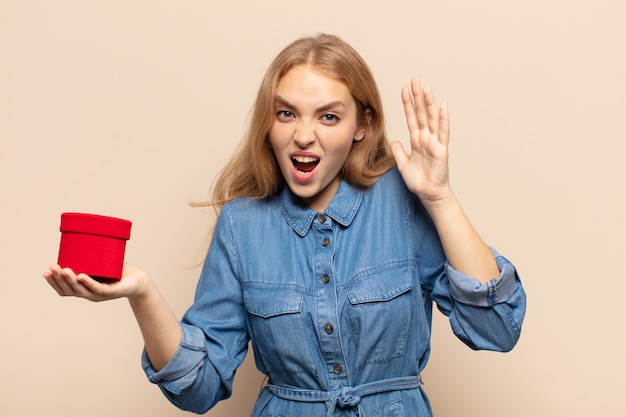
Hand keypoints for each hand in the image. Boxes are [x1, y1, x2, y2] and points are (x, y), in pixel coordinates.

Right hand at [43, 263, 151, 301]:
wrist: (139, 281)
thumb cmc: (119, 272)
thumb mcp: (100, 263)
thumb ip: (90, 254)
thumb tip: (79, 234)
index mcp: (85, 289)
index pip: (65, 290)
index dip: (55, 283)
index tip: (46, 273)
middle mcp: (91, 294)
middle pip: (71, 290)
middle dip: (59, 279)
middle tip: (53, 267)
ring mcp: (101, 294)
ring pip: (82, 290)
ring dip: (71, 280)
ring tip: (64, 269)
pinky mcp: (113, 291)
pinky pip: (99, 288)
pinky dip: (89, 282)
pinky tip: (81, 276)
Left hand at [390, 77, 450, 203]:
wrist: (428, 193)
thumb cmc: (418, 180)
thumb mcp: (402, 164)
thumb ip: (398, 151)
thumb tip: (393, 141)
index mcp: (416, 140)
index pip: (411, 117)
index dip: (408, 103)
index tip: (404, 89)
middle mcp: (426, 137)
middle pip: (421, 113)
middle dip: (417, 96)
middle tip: (415, 79)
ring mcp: (434, 142)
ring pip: (432, 118)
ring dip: (429, 103)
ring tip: (426, 88)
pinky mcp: (441, 149)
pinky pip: (443, 132)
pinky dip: (443, 119)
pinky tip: (442, 106)